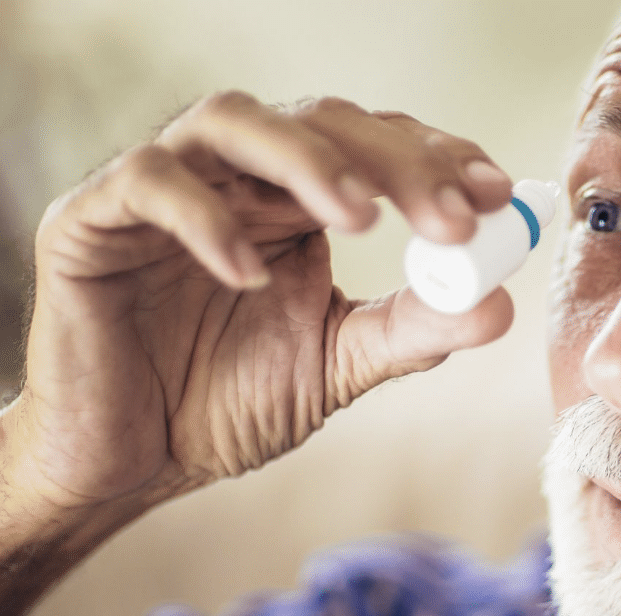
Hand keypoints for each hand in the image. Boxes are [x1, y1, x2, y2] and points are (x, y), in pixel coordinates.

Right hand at [5, 92, 515, 511]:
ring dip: (308, 160)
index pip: (375, 147)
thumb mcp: (337, 365)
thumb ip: (410, 331)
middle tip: (452, 216)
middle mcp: (237, 179)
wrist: (129, 462)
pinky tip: (251, 273)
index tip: (497, 194)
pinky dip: (204, 217)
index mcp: (298, 204)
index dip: (437, 157)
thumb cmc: (224, 403)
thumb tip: (499, 306)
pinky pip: (148, 182)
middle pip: (322, 122)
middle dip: (396, 162)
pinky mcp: (92, 218)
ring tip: (362, 218)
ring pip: (233, 120)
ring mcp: (165, 190)